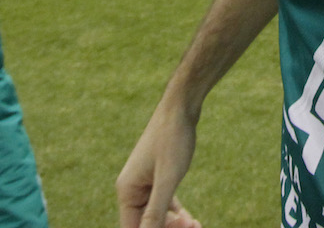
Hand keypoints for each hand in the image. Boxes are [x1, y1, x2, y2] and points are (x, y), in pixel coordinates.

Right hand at [117, 101, 201, 227]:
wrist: (180, 107)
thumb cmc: (173, 139)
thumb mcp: (167, 179)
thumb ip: (155, 212)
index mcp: (127, 191)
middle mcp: (131, 189)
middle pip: (146, 224)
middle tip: (194, 226)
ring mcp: (144, 182)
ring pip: (156, 215)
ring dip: (174, 224)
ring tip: (196, 224)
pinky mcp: (157, 176)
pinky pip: (163, 203)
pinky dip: (175, 213)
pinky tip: (190, 218)